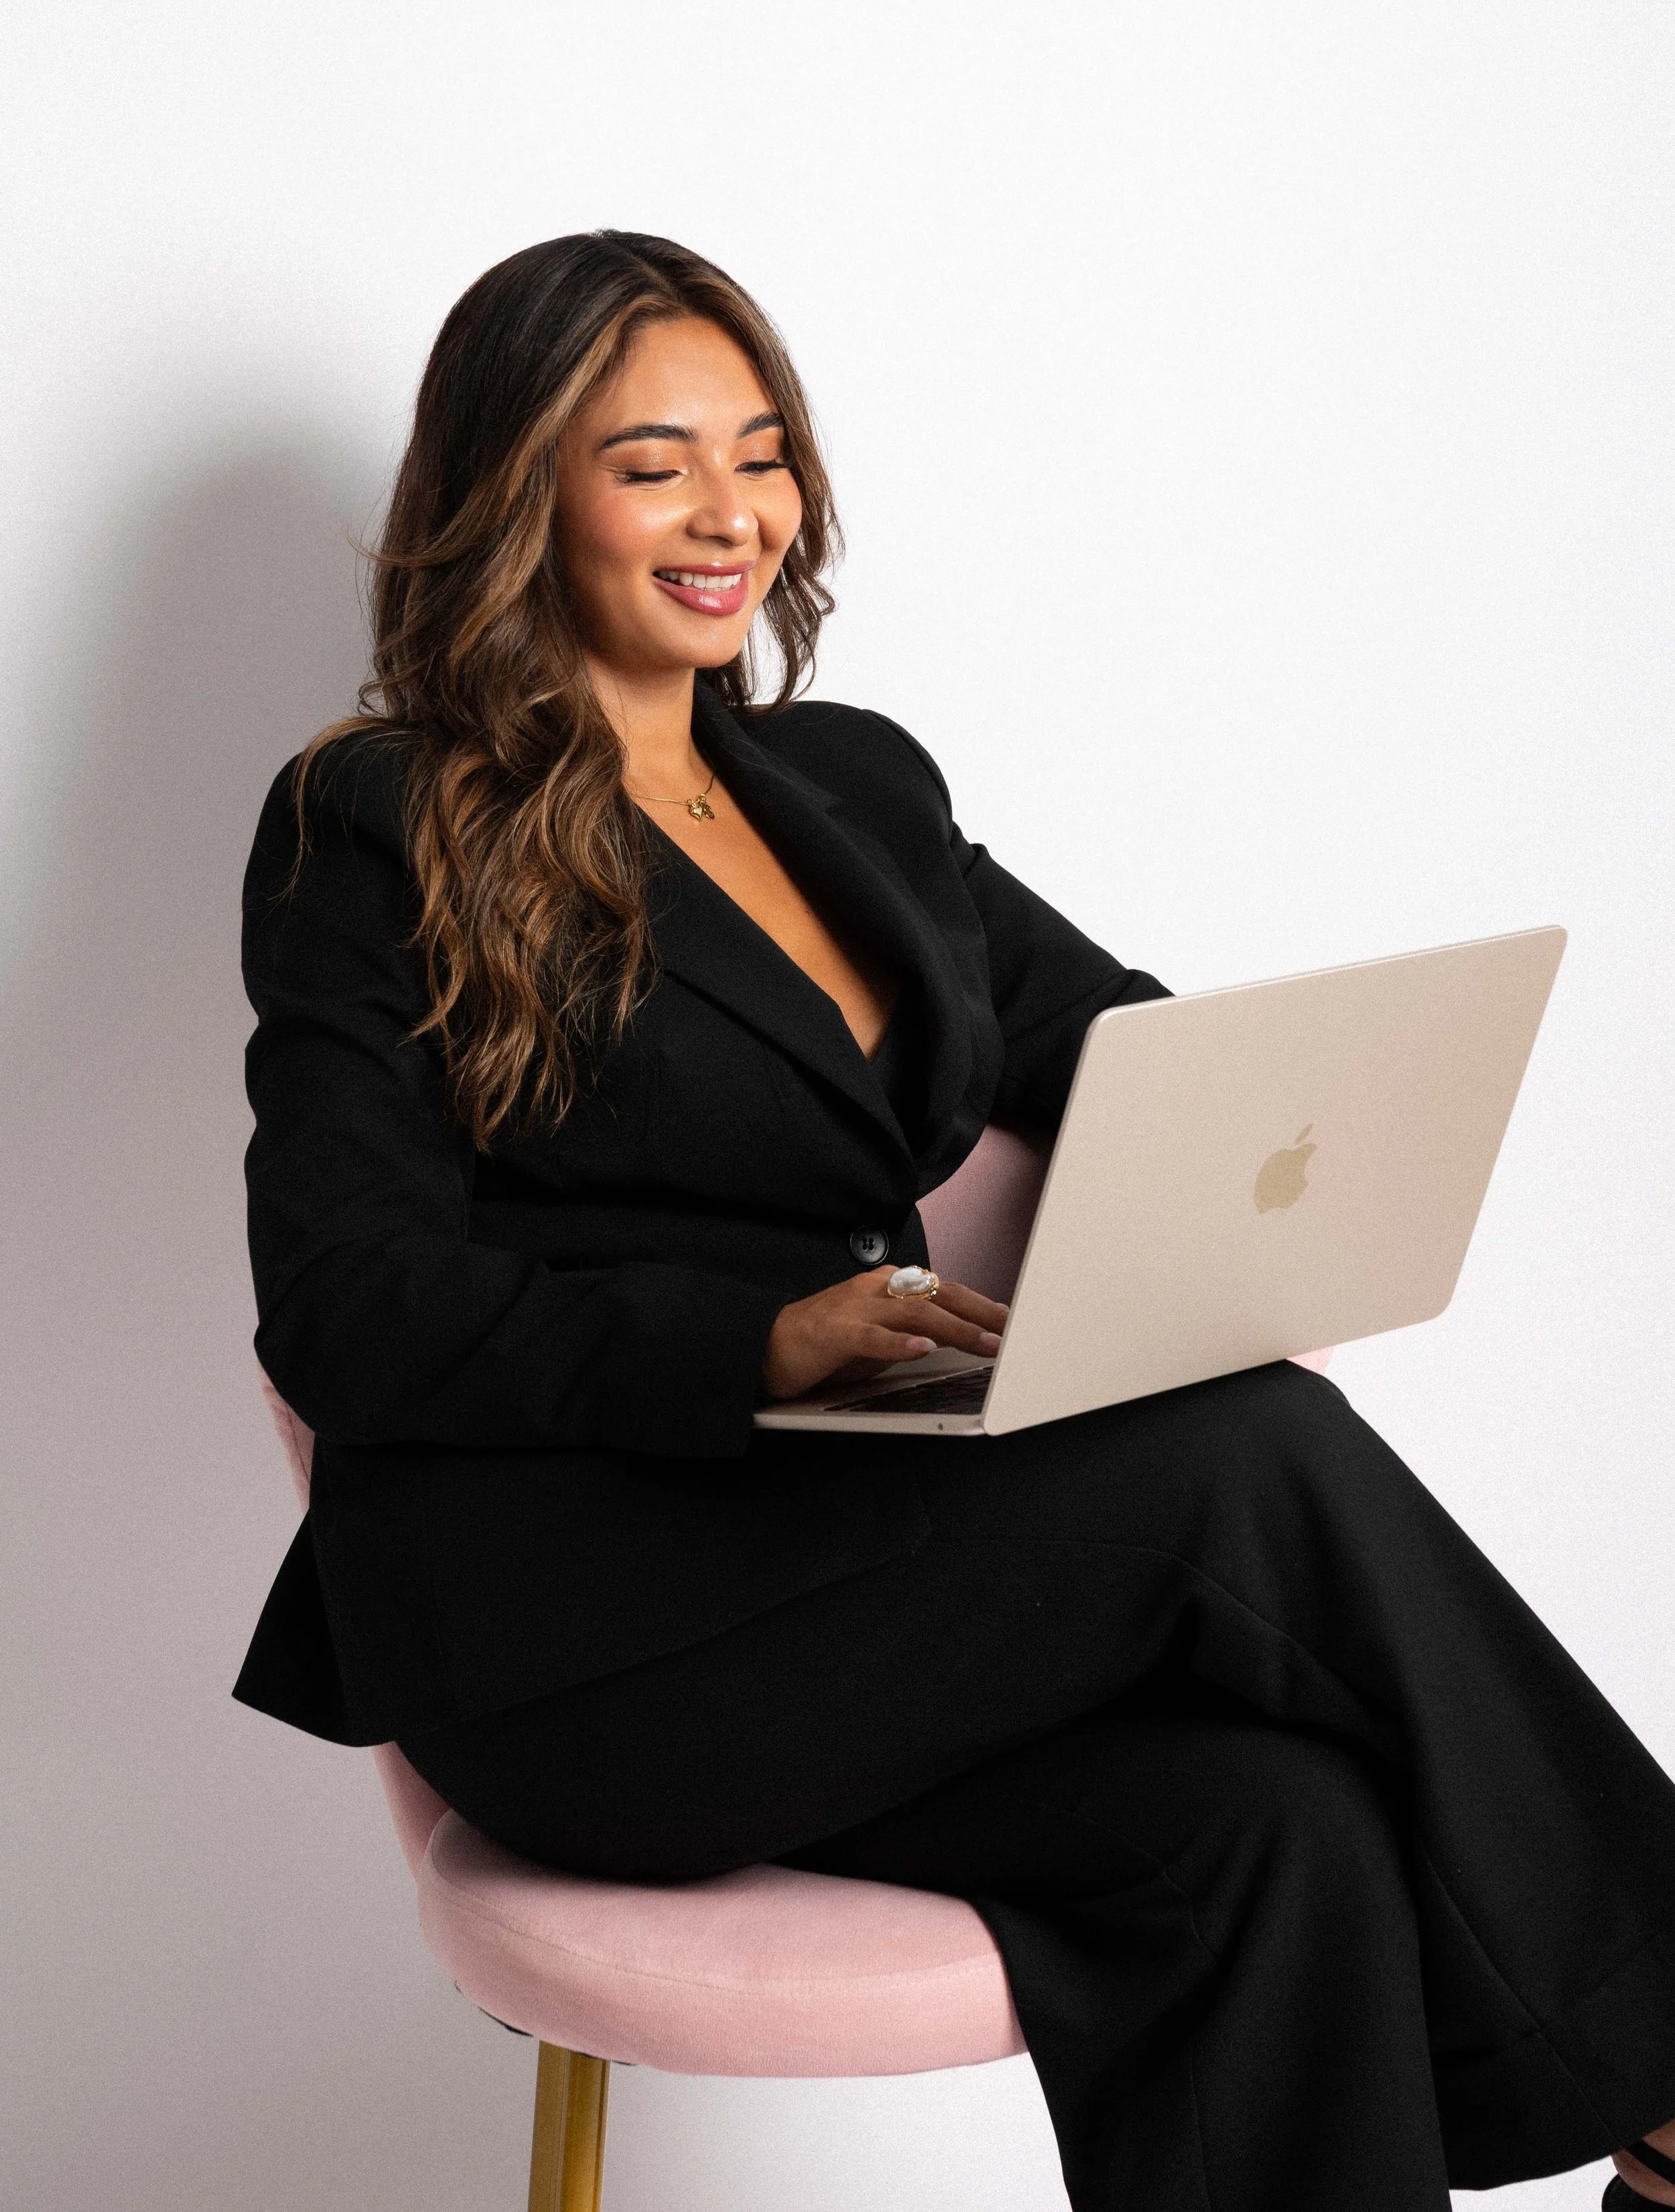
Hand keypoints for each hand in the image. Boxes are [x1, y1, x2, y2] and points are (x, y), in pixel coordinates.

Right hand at [761, 1267, 1008, 1401]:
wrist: (764, 1345)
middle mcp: (874, 1289)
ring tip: (985, 1344)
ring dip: (954, 1329)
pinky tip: (922, 1349)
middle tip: (1014, 1330)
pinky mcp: (833, 1333)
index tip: (1011, 1320)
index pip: (942, 1290)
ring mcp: (854, 1308)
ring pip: (913, 1312)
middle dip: (980, 1312)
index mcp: (886, 1286)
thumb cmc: (821, 1343)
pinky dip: (898, 1343)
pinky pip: (871, 1337)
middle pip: (937, 1294)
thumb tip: (953, 1341)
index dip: (979, 1304)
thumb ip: (910, 1332)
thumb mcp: (876, 1336)